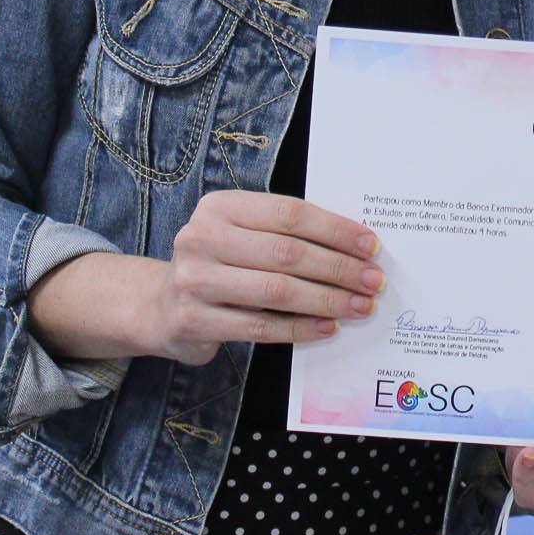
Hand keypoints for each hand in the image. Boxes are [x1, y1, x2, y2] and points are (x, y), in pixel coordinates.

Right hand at [152, 190, 384, 363]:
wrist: (160, 305)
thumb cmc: (220, 263)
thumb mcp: (242, 234)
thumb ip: (285, 234)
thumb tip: (356, 248)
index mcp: (220, 206)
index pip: (290, 214)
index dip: (335, 230)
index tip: (370, 246)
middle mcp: (202, 238)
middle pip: (287, 253)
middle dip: (339, 268)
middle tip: (373, 281)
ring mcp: (194, 280)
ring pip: (277, 291)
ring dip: (327, 300)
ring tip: (359, 307)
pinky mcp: (194, 321)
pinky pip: (261, 327)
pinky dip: (300, 328)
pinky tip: (328, 328)